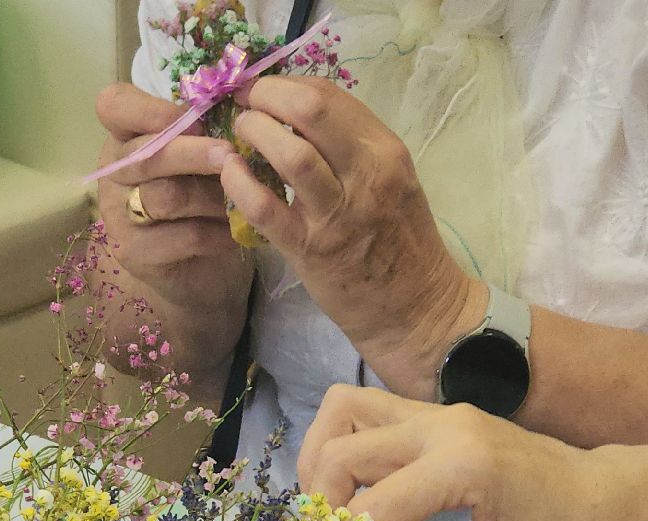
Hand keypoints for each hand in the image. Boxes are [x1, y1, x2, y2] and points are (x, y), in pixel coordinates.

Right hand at [94, 83, 250, 310]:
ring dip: (214, 196)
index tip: (197, 120)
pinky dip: (219, 232)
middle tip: (231, 155)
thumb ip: (204, 131)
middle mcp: (113, 174)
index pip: (114, 106)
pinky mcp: (135, 253)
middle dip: (194, 153)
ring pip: (167, 196)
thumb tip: (241, 109)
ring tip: (241, 198)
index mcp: (124, 138)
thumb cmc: (199, 199)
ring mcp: (119, 216)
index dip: (152, 109)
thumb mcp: (199, 158)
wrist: (194, 268)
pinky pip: (185, 236)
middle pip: (146, 155)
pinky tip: (236, 231)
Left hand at [222, 77, 482, 397]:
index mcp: (386, 151)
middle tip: (246, 104)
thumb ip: (350, 147)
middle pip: (311, 108)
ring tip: (240, 134)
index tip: (265, 91)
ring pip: (289, 153)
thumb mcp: (389, 180)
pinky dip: (239, 182)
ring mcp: (338, 213)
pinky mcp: (311, 250)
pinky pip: (265, 207)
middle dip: (267, 96)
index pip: (330, 94)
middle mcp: (367, 174)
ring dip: (254, 133)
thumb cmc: (400, 242)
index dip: (287, 83)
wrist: (417, 309)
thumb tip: (298, 112)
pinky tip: (230, 172)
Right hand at [297, 385, 647, 520]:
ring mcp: (437, 413)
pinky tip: (355, 499)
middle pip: (340, 454)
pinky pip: (366, 412)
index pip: (372, 513)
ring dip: (320, 470)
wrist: (619, 495)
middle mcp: (441, 426)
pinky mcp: (437, 416)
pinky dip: (343, 450)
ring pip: (343, 413)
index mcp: (464, 465)